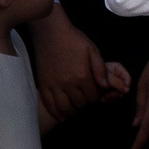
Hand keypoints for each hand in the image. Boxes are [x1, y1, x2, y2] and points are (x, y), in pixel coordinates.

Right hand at [30, 3, 122, 124]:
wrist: (50, 32)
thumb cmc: (74, 40)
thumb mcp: (92, 51)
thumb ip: (100, 70)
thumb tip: (106, 87)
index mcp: (82, 75)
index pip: (93, 97)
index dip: (96, 96)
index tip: (95, 92)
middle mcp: (68, 83)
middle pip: (80, 103)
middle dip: (85, 103)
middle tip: (85, 98)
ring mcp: (54, 85)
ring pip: (65, 107)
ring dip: (72, 111)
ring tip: (75, 108)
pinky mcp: (43, 84)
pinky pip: (49, 104)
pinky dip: (56, 113)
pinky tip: (62, 116)